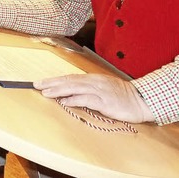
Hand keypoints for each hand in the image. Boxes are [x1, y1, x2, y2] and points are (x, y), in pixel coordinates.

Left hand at [33, 74, 154, 123]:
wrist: (142, 100)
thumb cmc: (122, 96)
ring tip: (46, 92)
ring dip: (59, 90)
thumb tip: (70, 93)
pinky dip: (74, 99)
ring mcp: (99, 91)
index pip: (70, 77)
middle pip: (69, 81)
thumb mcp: (103, 88)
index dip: (55, 79)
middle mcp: (94, 82)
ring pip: (75, 88)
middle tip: (37, 85)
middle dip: (52, 83)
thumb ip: (88, 89)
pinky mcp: (105, 101)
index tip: (41, 82)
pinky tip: (65, 101)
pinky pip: (87, 99)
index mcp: (93, 79)